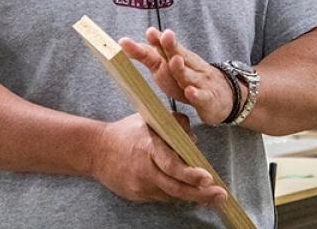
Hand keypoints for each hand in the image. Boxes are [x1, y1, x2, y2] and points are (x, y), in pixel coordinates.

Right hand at [88, 113, 227, 204]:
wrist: (96, 151)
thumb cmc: (127, 132)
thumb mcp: (150, 120)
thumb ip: (175, 123)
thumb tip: (194, 138)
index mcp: (148, 148)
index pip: (171, 165)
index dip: (190, 174)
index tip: (208, 178)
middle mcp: (144, 170)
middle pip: (175, 187)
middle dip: (200, 194)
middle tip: (220, 195)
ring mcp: (139, 186)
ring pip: (171, 195)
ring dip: (192, 196)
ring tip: (211, 196)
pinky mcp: (136, 195)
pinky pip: (162, 197)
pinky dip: (176, 194)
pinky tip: (189, 192)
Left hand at [120, 28, 237, 124]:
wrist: (225, 95)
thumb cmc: (192, 79)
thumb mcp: (171, 66)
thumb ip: (151, 54)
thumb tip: (128, 40)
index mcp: (179, 58)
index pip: (165, 48)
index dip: (157, 41)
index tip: (149, 32)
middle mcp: (190, 67)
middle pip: (179, 55)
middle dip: (171, 46)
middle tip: (165, 35)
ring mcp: (200, 82)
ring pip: (189, 75)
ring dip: (182, 68)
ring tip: (175, 60)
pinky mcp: (208, 99)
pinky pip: (201, 97)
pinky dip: (196, 94)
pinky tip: (190, 92)